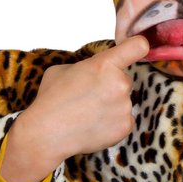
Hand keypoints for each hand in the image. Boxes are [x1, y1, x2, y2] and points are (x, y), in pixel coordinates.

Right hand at [0, 35, 148, 181]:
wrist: (45, 135)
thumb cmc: (50, 100)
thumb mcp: (63, 70)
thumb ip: (86, 65)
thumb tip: (94, 69)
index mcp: (105, 64)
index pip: (138, 46)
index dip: (137, 47)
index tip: (136, 50)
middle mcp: (120, 83)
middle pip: (124, 79)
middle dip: (111, 86)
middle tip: (88, 97)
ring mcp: (125, 106)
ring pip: (123, 101)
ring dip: (111, 106)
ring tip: (87, 114)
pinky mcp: (126, 126)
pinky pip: (124, 120)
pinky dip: (112, 123)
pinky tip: (93, 125)